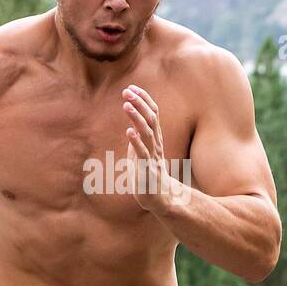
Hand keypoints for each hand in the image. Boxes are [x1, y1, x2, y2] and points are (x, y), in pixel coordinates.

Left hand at [121, 84, 175, 212]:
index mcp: (155, 139)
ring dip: (137, 118)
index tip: (132, 87)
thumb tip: (131, 124)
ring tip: (126, 104)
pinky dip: (136, 142)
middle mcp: (156, 145)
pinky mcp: (147, 170)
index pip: (153, 114)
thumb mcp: (142, 151)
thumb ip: (139, 137)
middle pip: (151, 119)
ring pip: (147, 133)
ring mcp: (152, 157)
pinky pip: (142, 154)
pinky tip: (129, 131)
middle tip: (127, 91)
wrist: (160, 198)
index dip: (144, 100)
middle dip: (140, 103)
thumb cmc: (148, 174)